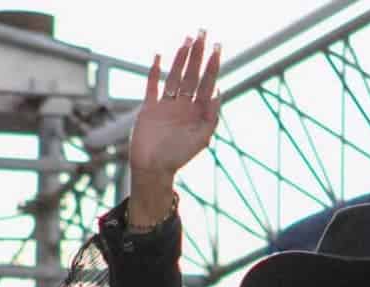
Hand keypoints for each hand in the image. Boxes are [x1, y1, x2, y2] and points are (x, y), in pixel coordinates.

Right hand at [128, 33, 220, 219]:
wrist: (153, 168)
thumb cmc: (178, 157)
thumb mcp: (201, 139)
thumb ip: (211, 116)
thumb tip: (219, 91)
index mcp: (197, 114)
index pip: (207, 84)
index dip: (212, 67)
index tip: (217, 49)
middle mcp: (183, 107)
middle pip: (192, 76)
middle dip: (198, 56)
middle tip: (202, 34)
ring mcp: (166, 106)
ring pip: (175, 76)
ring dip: (180, 59)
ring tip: (187, 40)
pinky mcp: (150, 108)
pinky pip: (152, 85)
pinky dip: (154, 71)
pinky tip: (158, 56)